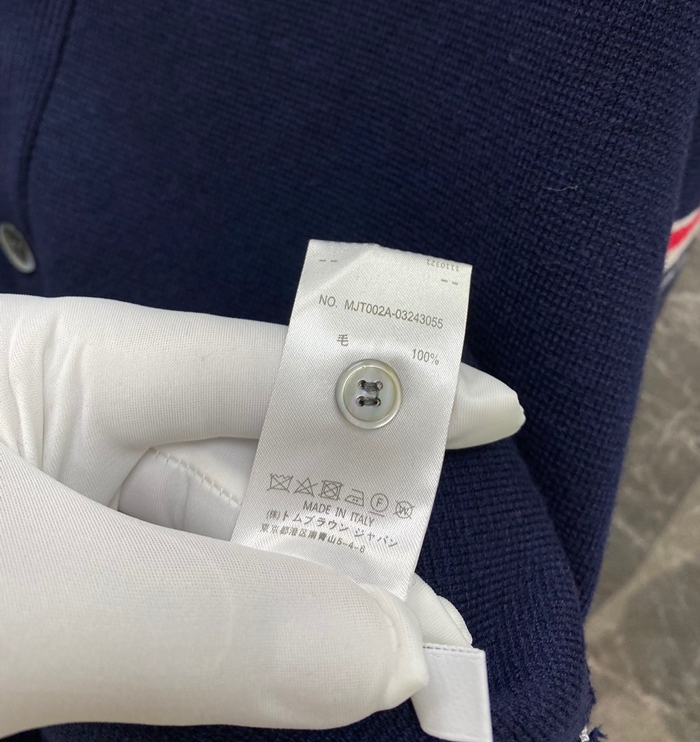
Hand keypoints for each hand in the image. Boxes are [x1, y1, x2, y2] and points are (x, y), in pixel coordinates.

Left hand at [0, 294, 521, 737]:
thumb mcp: (33, 597)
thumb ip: (205, 619)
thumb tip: (391, 655)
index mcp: (68, 364)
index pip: (256, 367)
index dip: (379, 388)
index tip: (495, 412)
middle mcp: (76, 426)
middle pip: (246, 473)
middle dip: (346, 544)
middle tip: (442, 637)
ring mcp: (64, 516)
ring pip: (214, 553)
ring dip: (299, 614)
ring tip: (402, 670)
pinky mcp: (58, 599)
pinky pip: (171, 611)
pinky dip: (234, 650)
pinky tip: (302, 669)